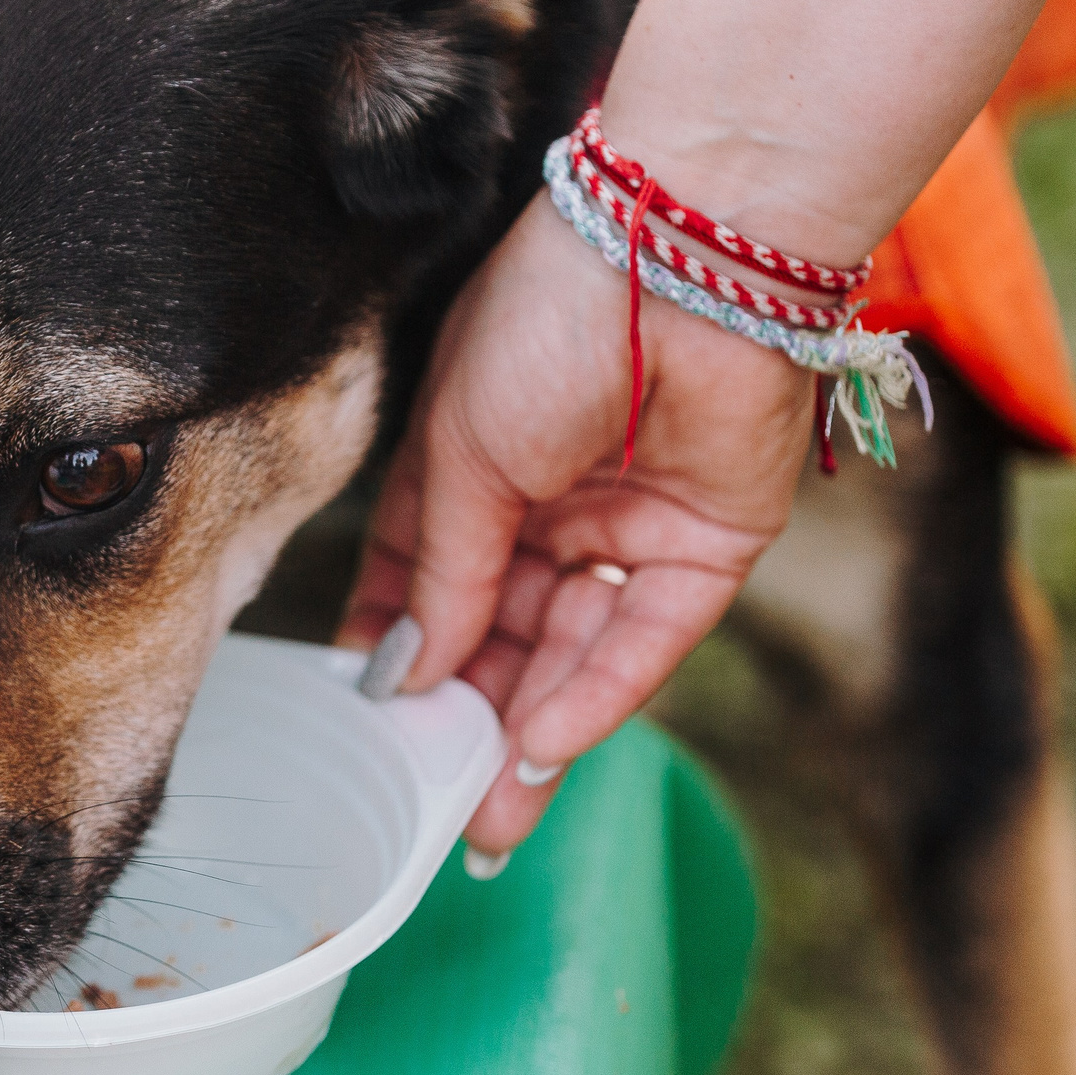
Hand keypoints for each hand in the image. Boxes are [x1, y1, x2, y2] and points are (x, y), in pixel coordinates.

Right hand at [337, 193, 813, 865]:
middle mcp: (551, 500)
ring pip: (572, 650)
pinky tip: (543, 744)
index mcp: (476, 460)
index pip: (427, 578)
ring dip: (529, 728)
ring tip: (487, 813)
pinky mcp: (706, 546)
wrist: (682, 261)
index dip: (398, 650)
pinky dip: (596, 695)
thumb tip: (407, 671)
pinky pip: (643, 639)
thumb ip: (443, 573)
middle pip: (504, 632)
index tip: (369, 724)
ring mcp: (629, 525)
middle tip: (433, 809)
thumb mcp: (459, 453)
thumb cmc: (545, 323)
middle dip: (469, 720)